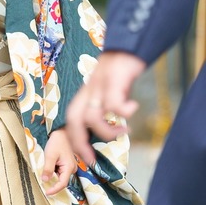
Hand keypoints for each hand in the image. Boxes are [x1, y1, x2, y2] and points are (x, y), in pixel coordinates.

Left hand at [41, 130, 78, 195]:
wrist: (61, 132)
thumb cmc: (57, 142)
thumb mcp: (50, 156)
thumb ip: (48, 169)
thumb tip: (45, 181)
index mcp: (69, 167)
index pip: (62, 183)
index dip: (54, 189)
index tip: (46, 193)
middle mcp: (72, 168)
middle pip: (62, 181)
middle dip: (52, 183)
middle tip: (42, 182)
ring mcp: (70, 166)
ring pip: (60, 177)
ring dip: (52, 176)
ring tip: (45, 169)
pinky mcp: (67, 164)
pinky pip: (60, 172)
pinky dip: (53, 172)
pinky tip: (49, 166)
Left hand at [65, 50, 146, 164]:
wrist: (127, 46)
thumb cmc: (119, 72)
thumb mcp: (108, 92)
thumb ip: (105, 108)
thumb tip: (111, 129)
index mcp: (85, 96)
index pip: (72, 122)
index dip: (76, 142)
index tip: (87, 158)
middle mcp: (88, 92)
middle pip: (74, 121)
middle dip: (80, 143)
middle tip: (93, 158)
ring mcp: (100, 86)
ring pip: (92, 117)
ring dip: (107, 131)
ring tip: (124, 131)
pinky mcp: (114, 81)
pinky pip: (113, 103)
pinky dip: (123, 111)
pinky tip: (133, 109)